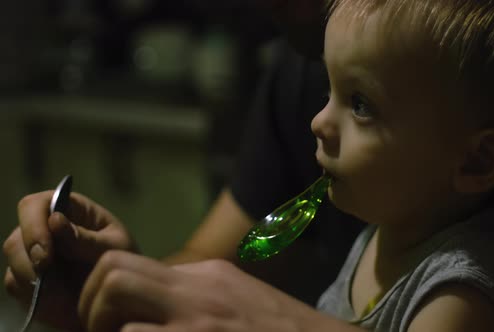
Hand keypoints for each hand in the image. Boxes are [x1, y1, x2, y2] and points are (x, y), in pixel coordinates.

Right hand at [3, 190, 136, 329]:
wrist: (121, 293)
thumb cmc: (124, 260)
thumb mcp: (115, 247)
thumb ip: (87, 238)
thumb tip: (55, 220)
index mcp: (70, 209)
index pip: (35, 205)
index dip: (33, 226)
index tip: (46, 253)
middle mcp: (45, 228)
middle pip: (17, 237)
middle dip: (29, 259)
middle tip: (47, 277)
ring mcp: (34, 252)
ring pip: (15, 262)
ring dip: (32, 279)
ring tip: (62, 293)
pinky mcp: (28, 277)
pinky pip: (16, 284)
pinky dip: (34, 294)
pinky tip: (59, 300)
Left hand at [78, 251, 363, 331]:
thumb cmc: (281, 330)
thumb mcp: (239, 301)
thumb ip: (199, 298)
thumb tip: (154, 309)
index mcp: (205, 275)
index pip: (132, 266)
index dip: (105, 296)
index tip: (109, 324)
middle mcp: (196, 287)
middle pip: (112, 271)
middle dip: (91, 307)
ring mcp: (196, 317)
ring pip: (114, 306)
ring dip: (105, 331)